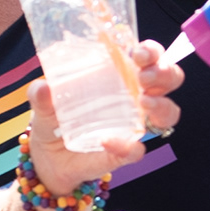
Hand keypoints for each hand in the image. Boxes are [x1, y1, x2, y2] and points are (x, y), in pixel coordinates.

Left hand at [24, 39, 183, 198]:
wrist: (48, 159)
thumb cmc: (54, 120)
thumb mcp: (43, 105)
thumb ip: (41, 96)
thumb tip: (42, 87)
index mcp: (119, 75)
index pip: (148, 56)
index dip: (152, 51)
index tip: (139, 53)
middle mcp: (134, 97)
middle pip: (168, 79)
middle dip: (165, 73)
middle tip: (144, 76)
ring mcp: (134, 124)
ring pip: (168, 113)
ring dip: (162, 106)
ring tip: (144, 102)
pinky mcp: (125, 152)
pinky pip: (137, 150)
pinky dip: (127, 147)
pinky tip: (108, 142)